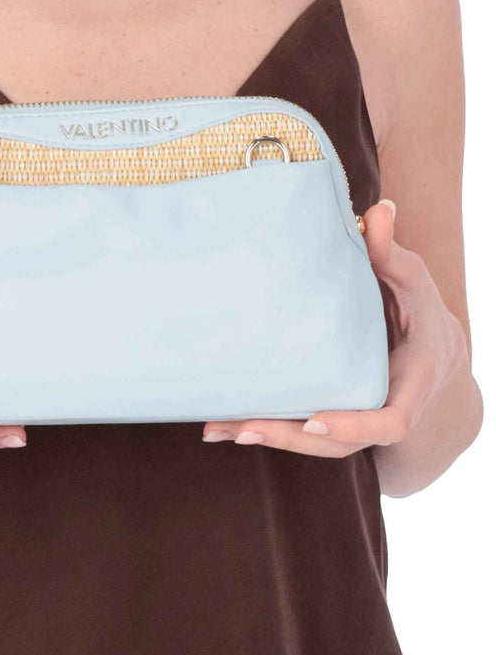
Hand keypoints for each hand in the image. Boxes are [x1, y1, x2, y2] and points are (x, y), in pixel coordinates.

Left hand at [201, 199, 465, 456]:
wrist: (434, 355)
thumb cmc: (419, 312)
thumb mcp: (412, 281)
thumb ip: (391, 253)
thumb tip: (381, 210)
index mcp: (410, 381)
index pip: (391, 420)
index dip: (355, 425)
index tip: (316, 420)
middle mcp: (383, 409)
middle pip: (339, 441)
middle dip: (290, 438)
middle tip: (245, 427)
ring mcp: (357, 419)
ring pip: (316, 444)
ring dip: (268, 437)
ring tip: (220, 428)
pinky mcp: (334, 416)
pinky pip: (302, 433)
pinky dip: (266, 430)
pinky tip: (224, 425)